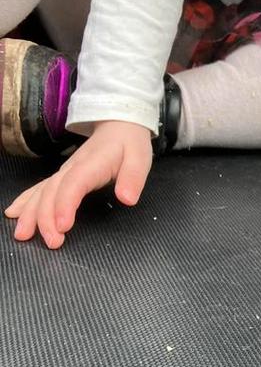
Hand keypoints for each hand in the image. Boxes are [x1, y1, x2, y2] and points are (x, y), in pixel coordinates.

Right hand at [4, 120, 152, 248]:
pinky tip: (14, 214)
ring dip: (31, 214)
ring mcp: (64, 172)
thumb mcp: (140, 158)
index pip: (73, 185)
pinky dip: (25, 202)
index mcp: (90, 165)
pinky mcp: (61, 176)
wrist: (119, 124)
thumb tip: (127, 198)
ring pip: (41, 192)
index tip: (62, 226)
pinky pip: (38, 188)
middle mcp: (71, 169)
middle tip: (51, 242)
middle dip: (46, 218)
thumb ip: (133, 178)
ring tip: (23, 235)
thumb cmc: (129, 144)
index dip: (65, 205)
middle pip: (52, 192)